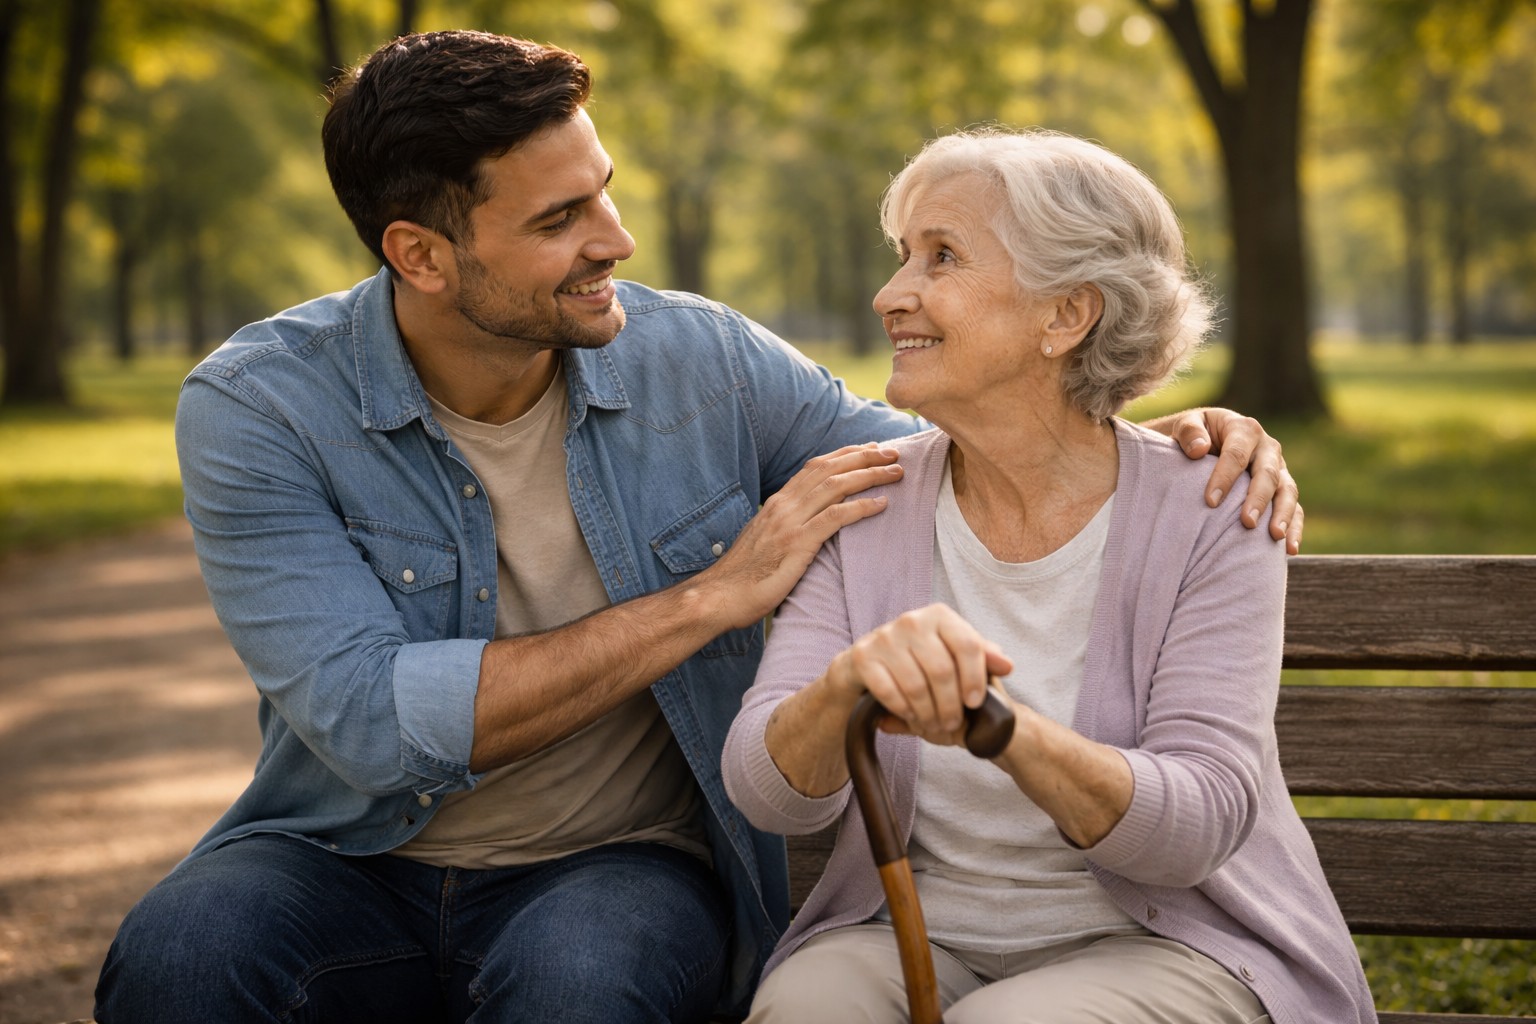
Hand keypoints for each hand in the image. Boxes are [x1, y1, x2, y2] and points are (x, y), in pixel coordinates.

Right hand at [705, 443, 903, 628]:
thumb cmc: (745, 575)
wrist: (721, 595)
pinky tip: (880, 504)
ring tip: (895, 473)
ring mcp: (789, 523)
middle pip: (830, 469)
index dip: (845, 455)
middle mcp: (784, 505)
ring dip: (869, 476)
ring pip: (836, 486)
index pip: (816, 467)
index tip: (870, 449)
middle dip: (865, 457)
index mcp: (778, 502)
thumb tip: (808, 523)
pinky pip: (834, 518)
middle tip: (893, 453)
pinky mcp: (796, 544)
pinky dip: (860, 507)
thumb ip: (787, 526)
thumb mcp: (766, 540)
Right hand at [825, 604, 1012, 744]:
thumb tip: (1007, 665)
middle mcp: (911, 620)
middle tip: (952, 723)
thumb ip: (981, 657)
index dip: (975, 678)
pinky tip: (912, 716)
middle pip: (942, 670)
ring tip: (934, 725)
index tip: (975, 702)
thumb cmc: (919, 661)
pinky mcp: (863, 657)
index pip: (967, 645)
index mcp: (939, 615)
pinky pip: (890, 692)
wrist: (867, 666)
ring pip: (916, 685)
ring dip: (928, 713)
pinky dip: (904, 710)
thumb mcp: (953, 655)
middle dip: (950, 705)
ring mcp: (885, 637)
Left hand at [1157, 407, 1303, 554]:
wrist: (1206, 441)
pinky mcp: (1283, 490)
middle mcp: (1267, 448)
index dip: (1224, 477)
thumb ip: (1189, 432)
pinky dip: (1295, 528)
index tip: (1210, 501)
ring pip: (1287, 491)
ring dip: (1283, 514)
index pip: (1236, 454)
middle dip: (1258, 498)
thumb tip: (1199, 449)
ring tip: (1275, 536)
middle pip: (1267, 474)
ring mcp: (1279, 470)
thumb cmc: (1193, 436)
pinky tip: (1290, 550)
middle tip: (1247, 522)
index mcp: (1244, 430)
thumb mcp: (1185, 424)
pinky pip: (1296, 509)